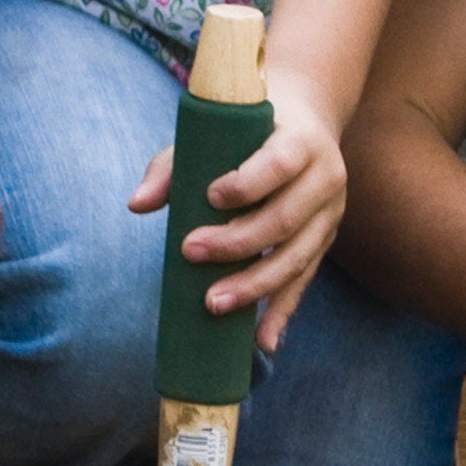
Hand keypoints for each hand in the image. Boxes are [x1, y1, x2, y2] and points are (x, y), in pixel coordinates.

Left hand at [121, 79, 347, 349]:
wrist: (306, 124)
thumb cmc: (247, 130)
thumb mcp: (215, 133)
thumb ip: (173, 166)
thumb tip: (137, 205)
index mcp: (301, 142)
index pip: (279, 164)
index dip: (248, 183)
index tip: (211, 198)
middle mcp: (325, 179)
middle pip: (284, 220)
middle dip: (237, 243)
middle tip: (189, 252)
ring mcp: (329, 215)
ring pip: (297, 258)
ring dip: (255, 286)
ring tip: (212, 304)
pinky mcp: (324, 243)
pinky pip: (304, 282)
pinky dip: (282, 313)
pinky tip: (263, 341)